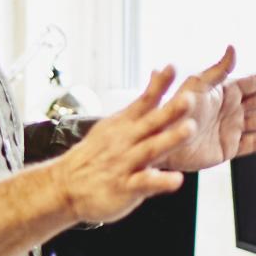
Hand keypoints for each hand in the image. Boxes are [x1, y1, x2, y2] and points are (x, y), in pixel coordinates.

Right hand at [52, 68, 196, 226]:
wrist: (65, 186)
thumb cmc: (95, 155)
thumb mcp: (113, 126)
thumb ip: (139, 106)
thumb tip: (156, 75)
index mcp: (123, 125)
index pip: (144, 101)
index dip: (159, 85)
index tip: (173, 67)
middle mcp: (125, 141)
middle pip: (151, 122)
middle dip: (171, 110)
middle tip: (190, 97)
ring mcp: (125, 164)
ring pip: (150, 149)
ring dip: (170, 139)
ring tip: (190, 129)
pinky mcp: (125, 188)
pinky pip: (144, 184)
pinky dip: (160, 181)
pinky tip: (177, 180)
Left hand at [159, 47, 255, 173]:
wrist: (163, 142)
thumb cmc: (174, 111)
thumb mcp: (197, 85)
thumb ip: (218, 69)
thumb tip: (233, 47)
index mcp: (223, 91)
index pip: (253, 82)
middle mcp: (230, 109)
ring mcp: (231, 128)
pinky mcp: (230, 147)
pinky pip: (255, 143)